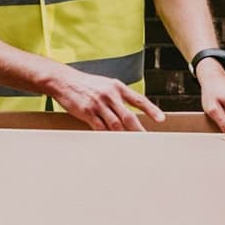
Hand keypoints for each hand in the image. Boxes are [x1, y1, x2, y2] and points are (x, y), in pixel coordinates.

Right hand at [48, 64, 163, 133]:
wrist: (64, 81)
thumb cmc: (87, 84)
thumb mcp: (107, 85)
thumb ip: (119, 97)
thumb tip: (130, 113)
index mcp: (117, 87)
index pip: (139, 100)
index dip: (151, 110)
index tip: (161, 119)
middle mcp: (110, 95)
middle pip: (128, 116)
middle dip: (138, 129)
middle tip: (146, 139)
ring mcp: (98, 104)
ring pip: (115, 124)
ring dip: (124, 135)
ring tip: (131, 143)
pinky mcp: (87, 112)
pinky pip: (100, 127)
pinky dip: (107, 135)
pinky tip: (112, 141)